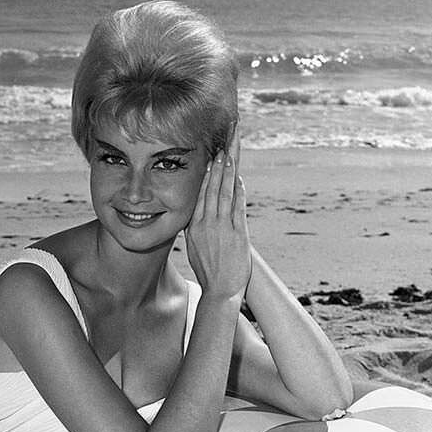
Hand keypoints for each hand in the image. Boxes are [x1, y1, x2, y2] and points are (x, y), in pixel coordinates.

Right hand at [185, 125, 251, 298]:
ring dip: (226, 169)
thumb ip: (200, 228)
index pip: (201, 191)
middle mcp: (206, 223)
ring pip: (222, 192)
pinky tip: (237, 176)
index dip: (208, 171)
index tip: (213, 152)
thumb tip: (204, 213)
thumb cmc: (211, 273)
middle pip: (212, 185)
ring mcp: (221, 226)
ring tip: (227, 149)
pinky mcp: (236, 232)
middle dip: (219, 160)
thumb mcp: (198, 248)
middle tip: (223, 139)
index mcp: (194, 226)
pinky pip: (235, 206)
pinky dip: (236, 190)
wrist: (220, 291)